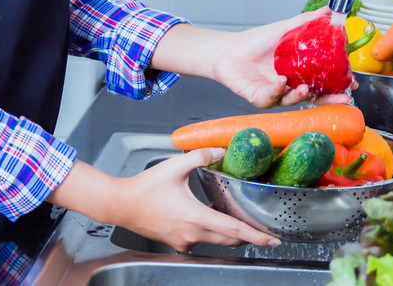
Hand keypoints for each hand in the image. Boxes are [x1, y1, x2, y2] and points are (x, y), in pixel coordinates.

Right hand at [109, 148, 280, 251]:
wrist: (120, 205)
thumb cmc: (144, 188)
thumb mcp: (175, 166)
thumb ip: (201, 155)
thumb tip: (221, 150)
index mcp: (195, 217)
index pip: (233, 230)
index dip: (256, 236)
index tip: (272, 240)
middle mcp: (192, 234)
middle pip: (229, 239)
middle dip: (248, 235)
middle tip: (263, 231)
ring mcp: (184, 241)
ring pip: (216, 240)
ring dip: (228, 232)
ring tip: (237, 218)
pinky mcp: (177, 242)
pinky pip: (201, 239)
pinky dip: (211, 231)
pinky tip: (209, 216)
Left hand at [212, 8, 352, 108]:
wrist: (228, 50)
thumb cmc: (256, 42)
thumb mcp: (284, 29)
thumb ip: (307, 21)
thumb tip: (330, 10)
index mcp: (299, 72)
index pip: (323, 82)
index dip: (338, 84)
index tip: (352, 82)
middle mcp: (290, 86)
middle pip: (314, 98)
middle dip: (328, 100)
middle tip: (341, 97)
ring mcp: (276, 94)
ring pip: (292, 101)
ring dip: (300, 95)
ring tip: (305, 87)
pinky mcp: (259, 98)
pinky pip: (270, 98)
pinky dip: (276, 90)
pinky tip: (280, 81)